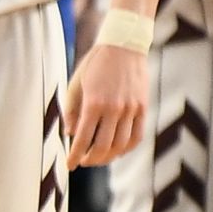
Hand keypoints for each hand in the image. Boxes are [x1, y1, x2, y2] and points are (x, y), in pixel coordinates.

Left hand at [62, 43, 147, 167]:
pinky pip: (137, 136)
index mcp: (94, 103)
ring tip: (98, 159)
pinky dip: (127, 148)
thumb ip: (72, 111)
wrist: (124, 45)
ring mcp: (131, 109)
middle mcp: (114, 109)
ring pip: (121, 145)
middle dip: (90, 159)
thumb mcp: (75, 85)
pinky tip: (117, 151)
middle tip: (83, 162)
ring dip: (108, 157)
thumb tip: (71, 134)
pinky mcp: (143, 107)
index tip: (69, 165)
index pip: (83, 139)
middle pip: (103, 147)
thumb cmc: (94, 64)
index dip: (75, 155)